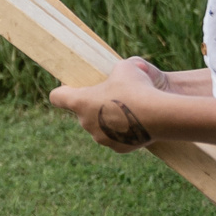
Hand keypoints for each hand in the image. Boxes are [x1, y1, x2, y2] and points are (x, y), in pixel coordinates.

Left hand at [49, 59, 169, 152]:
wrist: (159, 115)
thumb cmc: (137, 87)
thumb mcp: (125, 67)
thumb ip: (115, 70)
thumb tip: (120, 72)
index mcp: (80, 102)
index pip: (56, 97)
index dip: (63, 91)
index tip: (72, 87)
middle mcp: (85, 122)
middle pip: (82, 112)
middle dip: (93, 104)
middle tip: (111, 95)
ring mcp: (101, 137)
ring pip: (99, 126)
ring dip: (108, 119)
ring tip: (127, 109)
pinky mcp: (118, 148)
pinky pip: (116, 138)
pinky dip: (123, 132)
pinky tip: (136, 122)